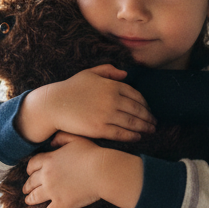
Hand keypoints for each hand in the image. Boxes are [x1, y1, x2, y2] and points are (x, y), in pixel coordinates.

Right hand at [15, 64, 155, 143]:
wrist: (54, 105)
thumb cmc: (70, 88)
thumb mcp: (89, 73)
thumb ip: (108, 70)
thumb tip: (125, 74)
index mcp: (111, 85)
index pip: (135, 95)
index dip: (145, 104)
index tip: (149, 109)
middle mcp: (112, 99)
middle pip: (137, 109)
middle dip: (149, 117)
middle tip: (155, 122)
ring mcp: (106, 114)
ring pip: (132, 122)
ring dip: (145, 127)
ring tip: (151, 130)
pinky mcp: (100, 128)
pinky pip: (121, 133)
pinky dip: (132, 135)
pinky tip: (138, 137)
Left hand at [24, 133, 143, 207]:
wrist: (102, 171)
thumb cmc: (92, 154)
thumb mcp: (76, 139)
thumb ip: (61, 138)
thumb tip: (51, 141)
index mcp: (49, 160)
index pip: (32, 165)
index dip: (30, 169)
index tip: (29, 173)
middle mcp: (46, 176)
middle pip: (31, 182)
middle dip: (27, 186)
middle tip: (25, 189)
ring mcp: (52, 191)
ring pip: (35, 197)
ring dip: (30, 200)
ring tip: (28, 202)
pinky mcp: (61, 204)